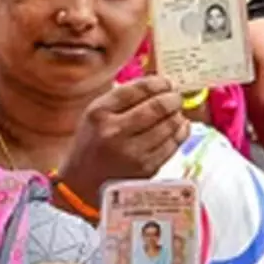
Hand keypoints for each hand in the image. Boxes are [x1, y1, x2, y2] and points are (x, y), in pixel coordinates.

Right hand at [57, 77, 189, 206]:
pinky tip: (178, 127)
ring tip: (175, 112)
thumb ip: (125, 96)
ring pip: (170, 125)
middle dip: (173, 98)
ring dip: (178, 115)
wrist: (83, 181)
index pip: (139, 89)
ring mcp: (132, 152)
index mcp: (100, 113)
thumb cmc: (94, 142)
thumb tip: (162, 82)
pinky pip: (173, 145)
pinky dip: (181, 132)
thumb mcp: (98, 113)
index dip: (159, 83)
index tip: (167, 82)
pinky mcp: (146, 168)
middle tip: (176, 97)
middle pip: (158, 106)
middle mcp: (115, 132)